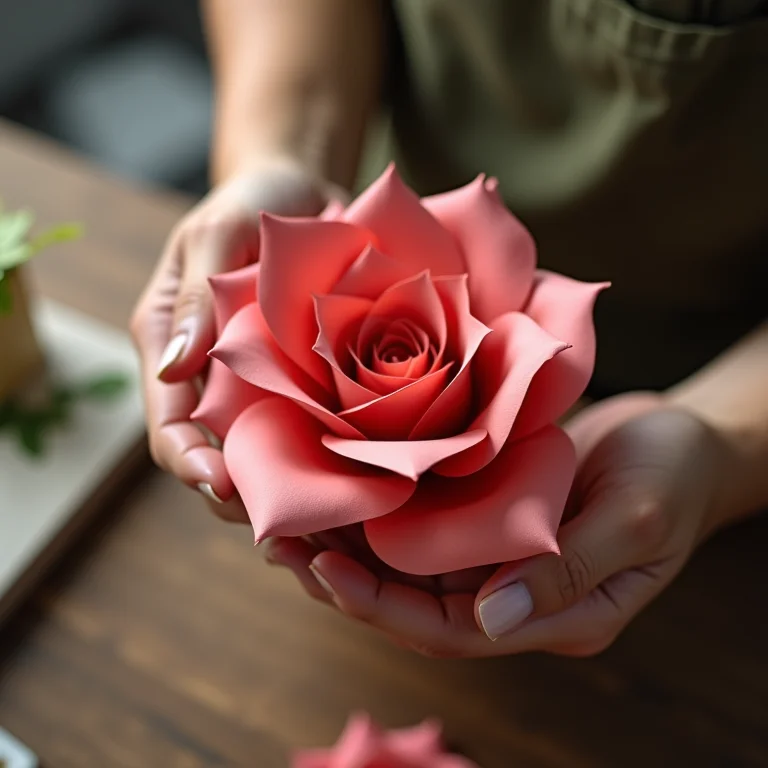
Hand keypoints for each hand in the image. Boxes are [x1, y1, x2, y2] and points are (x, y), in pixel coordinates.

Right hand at [130, 159, 345, 520]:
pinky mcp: (306, 389)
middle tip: (290, 536)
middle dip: (247, 503)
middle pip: (221, 460)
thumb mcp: (219, 233)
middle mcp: (214, 382)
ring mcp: (261, 390)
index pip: (171, 427)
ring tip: (328, 537)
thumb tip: (170, 370)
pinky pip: (315, 438)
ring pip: (269, 462)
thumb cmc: (253, 205)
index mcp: (174, 350)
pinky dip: (330, 471)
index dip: (191, 465)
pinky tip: (361, 498)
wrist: (306, 199)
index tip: (225, 488)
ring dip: (292, 502)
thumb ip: (194, 298)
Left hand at [268, 392, 732, 656]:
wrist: (688, 437)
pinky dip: (382, 504)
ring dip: (351, 540)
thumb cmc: (674, 476)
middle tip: (282, 542)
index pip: (454, 629)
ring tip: (291, 514)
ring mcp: (499, 548)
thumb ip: (569, 572)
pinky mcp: (491, 508)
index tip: (327, 571)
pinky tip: (341, 479)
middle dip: (345, 577)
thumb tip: (491, 616)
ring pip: (410, 560)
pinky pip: (427, 516)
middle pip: (414, 599)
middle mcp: (515, 589)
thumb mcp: (638, 520)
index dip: (385, 606)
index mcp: (553, 611)